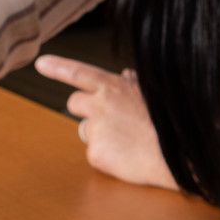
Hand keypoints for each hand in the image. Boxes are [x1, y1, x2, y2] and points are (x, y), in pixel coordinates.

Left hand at [35, 56, 177, 190]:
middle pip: (74, 103)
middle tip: (109, 120)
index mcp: (113, 87)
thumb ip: (132, 84)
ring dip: (100, 134)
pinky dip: (108, 156)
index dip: (58, 67)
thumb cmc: (170, 122)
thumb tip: (124, 75)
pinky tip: (128, 156)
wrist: (179, 155)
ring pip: (86, 130)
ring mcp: (96, 130)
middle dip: (86, 110)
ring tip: (128, 140)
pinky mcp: (96, 154)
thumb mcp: (152, 94)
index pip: (79, 73)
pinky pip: (95, 152)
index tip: (41, 63)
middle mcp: (100, 105)